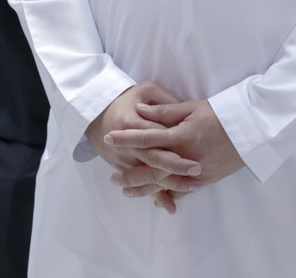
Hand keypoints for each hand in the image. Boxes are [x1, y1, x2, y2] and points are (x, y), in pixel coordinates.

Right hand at [87, 82, 197, 213]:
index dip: (173, 141)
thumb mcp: (144, 91)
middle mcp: (127, 145)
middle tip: (198, 171)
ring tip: (193, 187)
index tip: (194, 145)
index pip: (155, 134)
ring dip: (170, 184)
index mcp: (131, 122)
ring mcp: (125, 160)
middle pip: (153, 158)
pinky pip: (142, 185)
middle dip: (176, 167)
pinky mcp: (125, 169)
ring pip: (149, 176)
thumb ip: (163, 100)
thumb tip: (183, 109)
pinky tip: (171, 206)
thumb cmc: (125, 100)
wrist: (97, 116)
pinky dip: (156, 196)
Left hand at [104, 98, 244, 205]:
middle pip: (151, 167)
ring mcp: (194, 172)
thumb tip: (142, 109)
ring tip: (127, 190)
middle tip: (113, 177)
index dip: (126, 138)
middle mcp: (185, 156)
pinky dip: (166, 194)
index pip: (147, 137)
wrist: (250, 131)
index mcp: (180, 135)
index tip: (110, 138)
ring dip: (144, 188)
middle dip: (130, 173)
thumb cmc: (221, 114)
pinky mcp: (203, 180)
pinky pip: (181, 191)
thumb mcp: (193, 107)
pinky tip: (154, 197)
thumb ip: (166, 110)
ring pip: (164, 184)